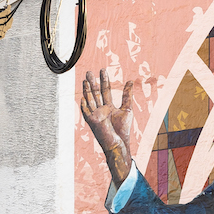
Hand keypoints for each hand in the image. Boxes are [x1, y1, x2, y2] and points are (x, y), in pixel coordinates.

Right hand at [80, 69, 137, 185]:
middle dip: (93, 82)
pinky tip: (82, 97)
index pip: (105, 91)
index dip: (104, 80)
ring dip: (87, 90)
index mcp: (108, 107)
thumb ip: (127, 95)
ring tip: (86, 79)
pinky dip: (84, 105)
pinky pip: (86, 112)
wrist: (119, 142)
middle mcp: (100, 110)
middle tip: (89, 71)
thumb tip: (130, 81)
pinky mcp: (92, 121)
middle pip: (95, 93)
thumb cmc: (123, 129)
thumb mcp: (127, 109)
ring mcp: (95, 115)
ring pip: (90, 99)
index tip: (102, 70)